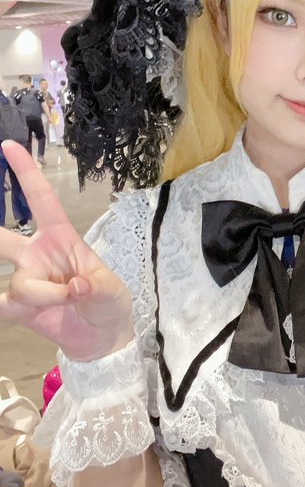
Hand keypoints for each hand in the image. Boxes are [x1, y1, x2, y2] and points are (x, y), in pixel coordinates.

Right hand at [0, 141, 133, 361]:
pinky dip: (11, 310)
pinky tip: (24, 314)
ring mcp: (26, 280)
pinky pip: (3, 305)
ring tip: (68, 301)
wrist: (103, 340)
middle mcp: (36, 255)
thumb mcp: (112, 291)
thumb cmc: (109, 303)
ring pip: (19, 281)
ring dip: (43, 295)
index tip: (8, 146)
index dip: (26, 173)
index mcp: (61, 237)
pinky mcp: (20, 308)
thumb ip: (96, 287)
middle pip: (2, 239)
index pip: (41, 199)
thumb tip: (77, 287)